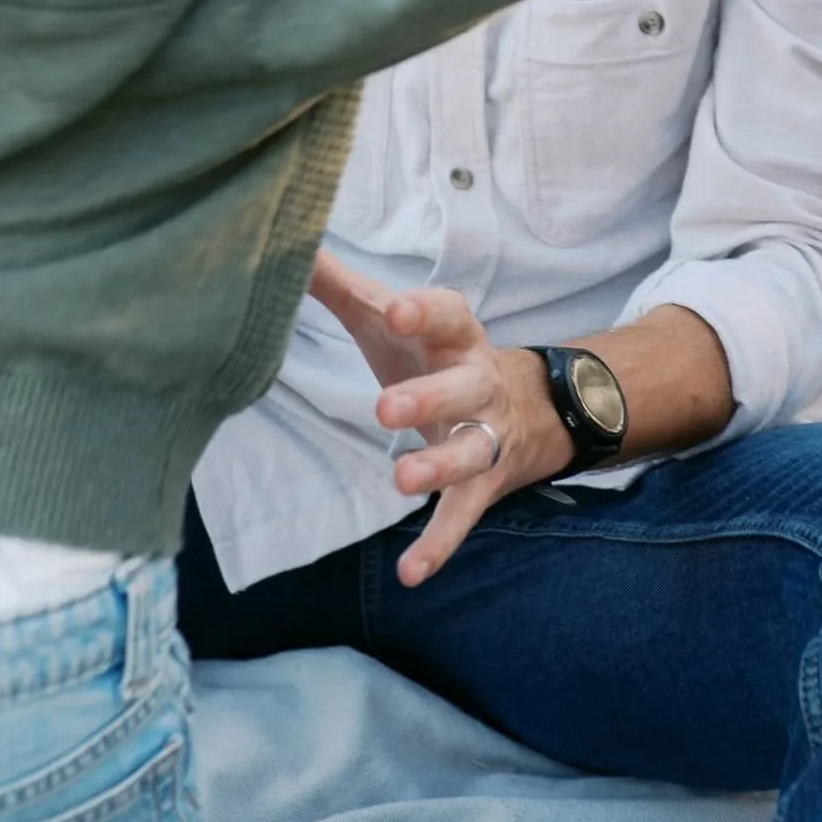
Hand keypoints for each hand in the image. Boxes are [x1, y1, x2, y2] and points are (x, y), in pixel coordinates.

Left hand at [309, 251, 572, 585]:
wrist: (530, 407)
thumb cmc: (436, 354)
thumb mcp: (397, 318)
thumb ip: (344, 287)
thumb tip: (291, 248)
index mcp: (458, 337)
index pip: (450, 315)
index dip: (425, 311)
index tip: (394, 307)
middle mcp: (480, 383)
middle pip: (465, 386)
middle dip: (429, 395)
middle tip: (386, 406)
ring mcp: (487, 436)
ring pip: (471, 451)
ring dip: (440, 465)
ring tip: (401, 480)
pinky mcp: (483, 485)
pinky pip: (463, 516)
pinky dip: (440, 545)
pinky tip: (411, 573)